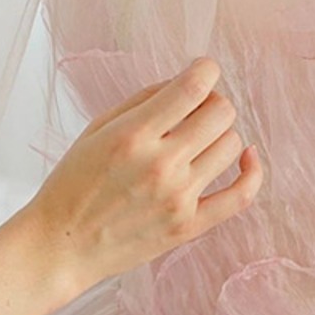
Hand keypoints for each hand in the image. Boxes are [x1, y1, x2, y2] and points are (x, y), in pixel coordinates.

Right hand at [25, 57, 262, 291]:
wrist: (62, 245)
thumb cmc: (72, 185)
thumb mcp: (96, 129)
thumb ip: (142, 101)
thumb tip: (181, 82)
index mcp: (133, 135)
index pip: (193, 88)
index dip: (206, 70)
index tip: (203, 70)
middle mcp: (161, 164)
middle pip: (221, 113)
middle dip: (212, 102)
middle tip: (197, 109)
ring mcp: (179, 197)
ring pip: (232, 145)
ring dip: (221, 134)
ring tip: (200, 140)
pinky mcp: (190, 226)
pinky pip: (242, 195)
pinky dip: (252, 171)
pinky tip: (246, 158)